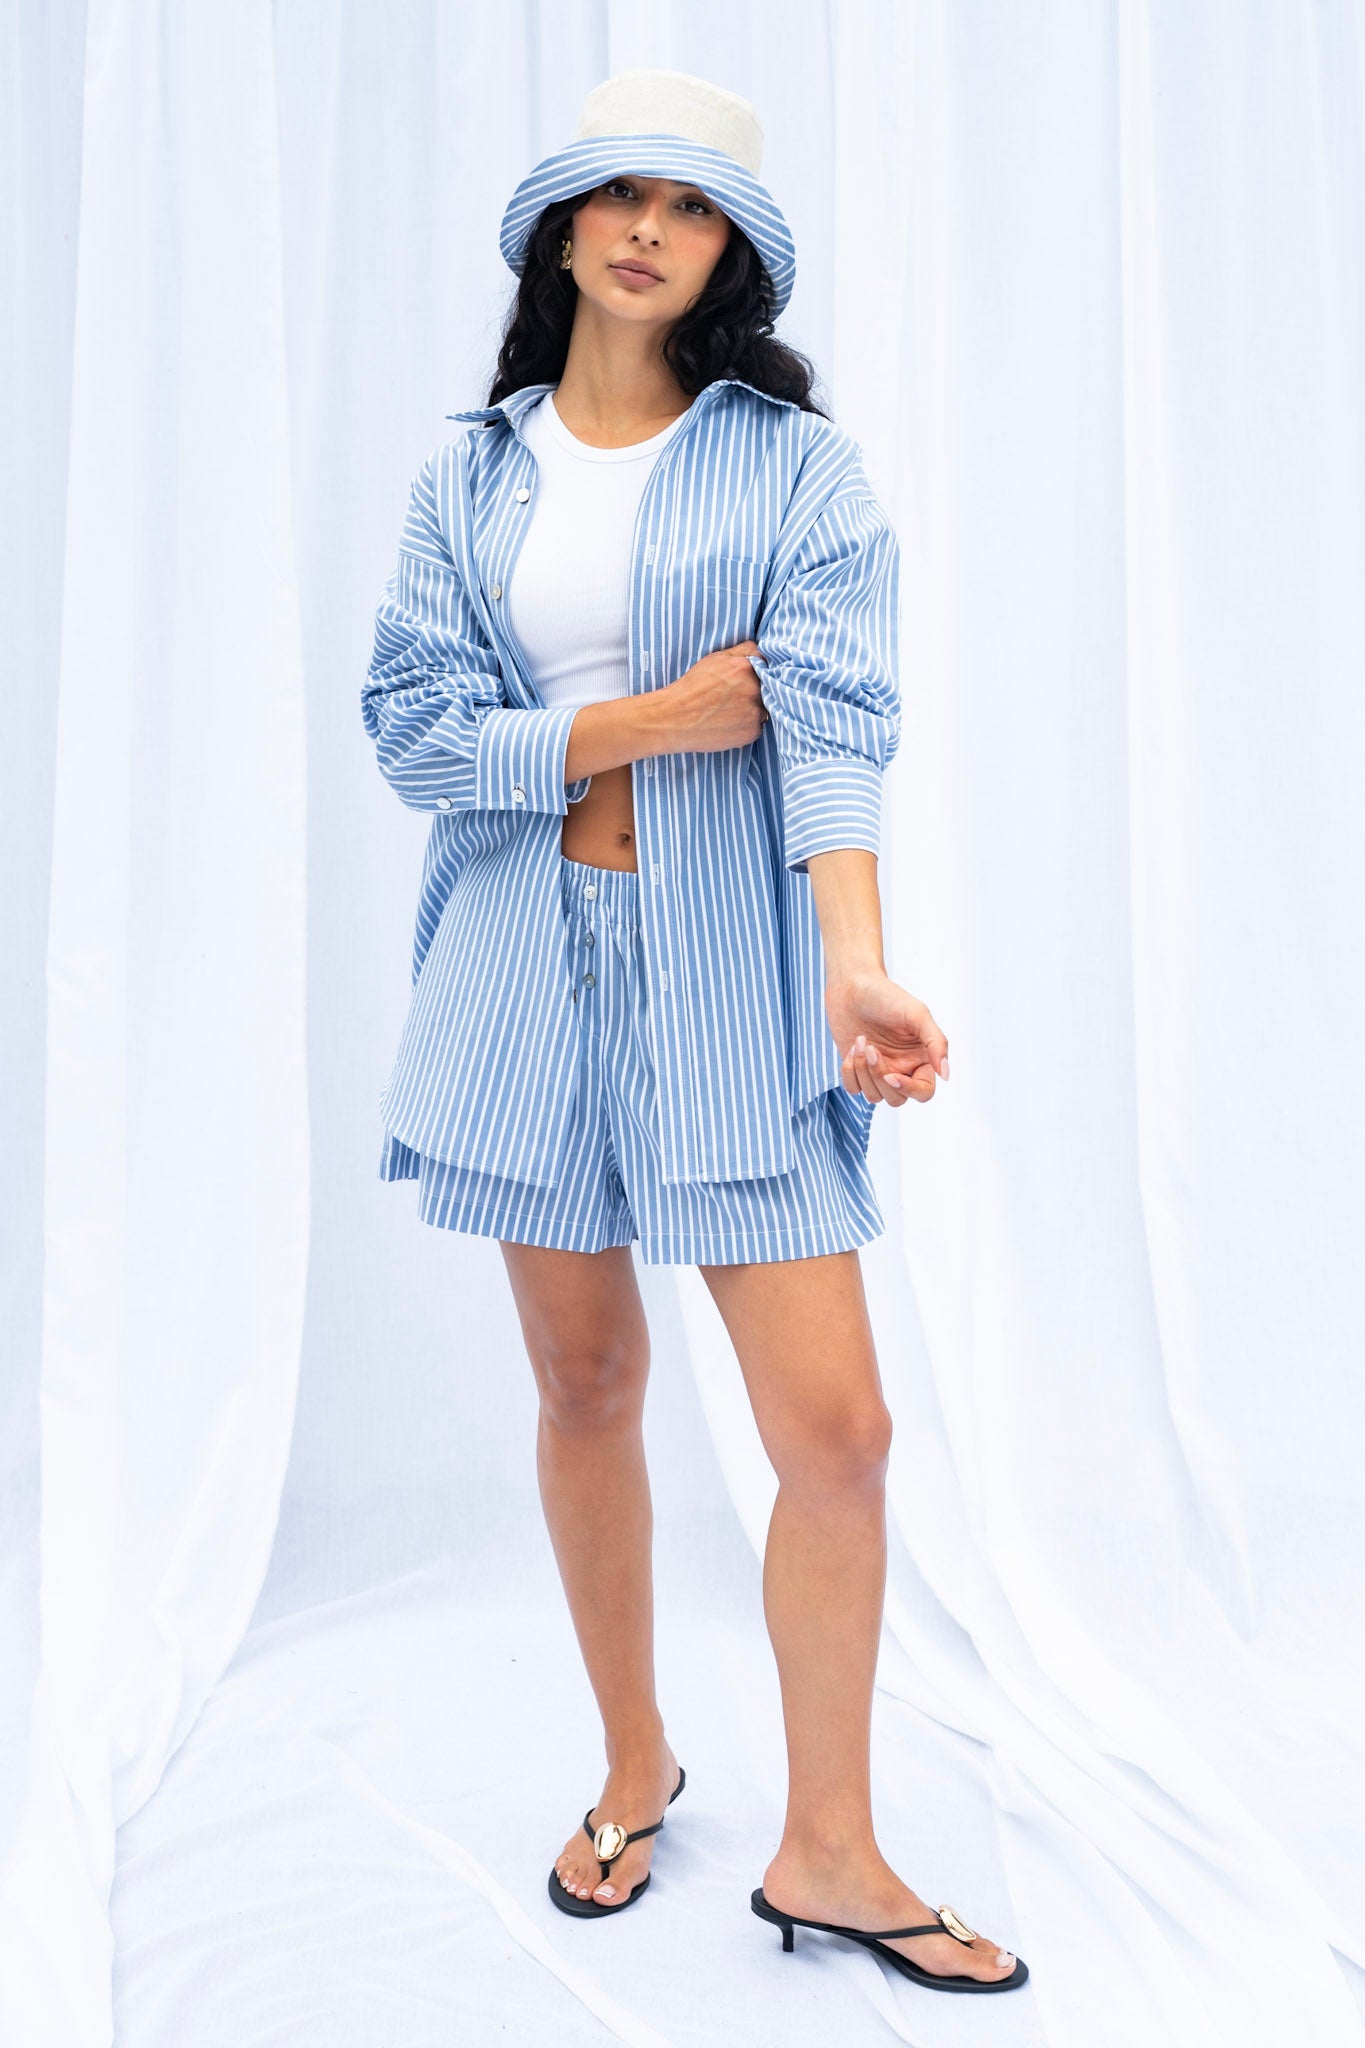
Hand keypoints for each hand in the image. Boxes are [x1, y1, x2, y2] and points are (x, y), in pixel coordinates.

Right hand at [648, 640, 766, 754]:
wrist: (674, 719)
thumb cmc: (691, 688)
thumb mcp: (714, 659)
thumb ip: (741, 651)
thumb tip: (760, 651)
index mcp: (745, 667)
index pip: (766, 664)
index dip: (756, 671)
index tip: (746, 678)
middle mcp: (754, 689)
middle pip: (767, 688)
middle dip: (754, 691)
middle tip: (733, 697)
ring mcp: (754, 713)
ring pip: (763, 709)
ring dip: (752, 710)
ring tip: (729, 712)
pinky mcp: (751, 732)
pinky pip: (756, 728)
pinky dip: (746, 727)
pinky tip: (728, 724)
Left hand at [825, 969, 949, 1105]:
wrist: (852, 985)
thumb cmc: (886, 995)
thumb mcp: (917, 1014)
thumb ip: (936, 1043)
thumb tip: (945, 1073)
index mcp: (921, 1058)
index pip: (924, 1091)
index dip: (909, 1090)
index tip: (891, 1075)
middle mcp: (902, 1068)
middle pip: (896, 1098)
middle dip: (879, 1076)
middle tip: (871, 1048)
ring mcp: (878, 1070)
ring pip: (874, 1096)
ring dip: (863, 1071)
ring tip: (861, 1041)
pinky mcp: (857, 1068)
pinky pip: (854, 1088)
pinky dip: (849, 1072)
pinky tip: (852, 1048)